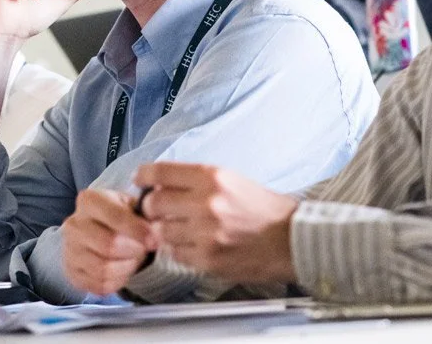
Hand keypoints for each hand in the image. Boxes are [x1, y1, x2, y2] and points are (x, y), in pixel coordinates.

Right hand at [62, 188, 155, 294]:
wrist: (97, 231)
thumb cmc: (118, 216)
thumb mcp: (129, 205)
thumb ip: (143, 213)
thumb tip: (157, 227)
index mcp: (89, 200)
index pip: (115, 216)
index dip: (138, 230)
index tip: (154, 240)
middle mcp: (74, 224)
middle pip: (108, 245)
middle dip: (134, 251)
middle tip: (144, 251)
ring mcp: (69, 250)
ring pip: (103, 269)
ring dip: (126, 268)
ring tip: (134, 260)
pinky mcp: (72, 272)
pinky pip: (98, 285)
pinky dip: (117, 282)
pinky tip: (123, 272)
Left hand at [135, 162, 298, 283]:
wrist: (292, 239)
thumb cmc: (264, 209)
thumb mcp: (232, 180)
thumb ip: (197, 181)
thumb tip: (162, 184)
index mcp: (213, 177)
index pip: (161, 172)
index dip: (144, 176)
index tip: (139, 180)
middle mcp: (206, 202)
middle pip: (153, 203)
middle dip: (152, 208)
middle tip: (158, 211)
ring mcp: (206, 233)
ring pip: (161, 231)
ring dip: (165, 231)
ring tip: (180, 230)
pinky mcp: (208, 259)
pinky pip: (175, 254)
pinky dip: (178, 250)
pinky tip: (193, 245)